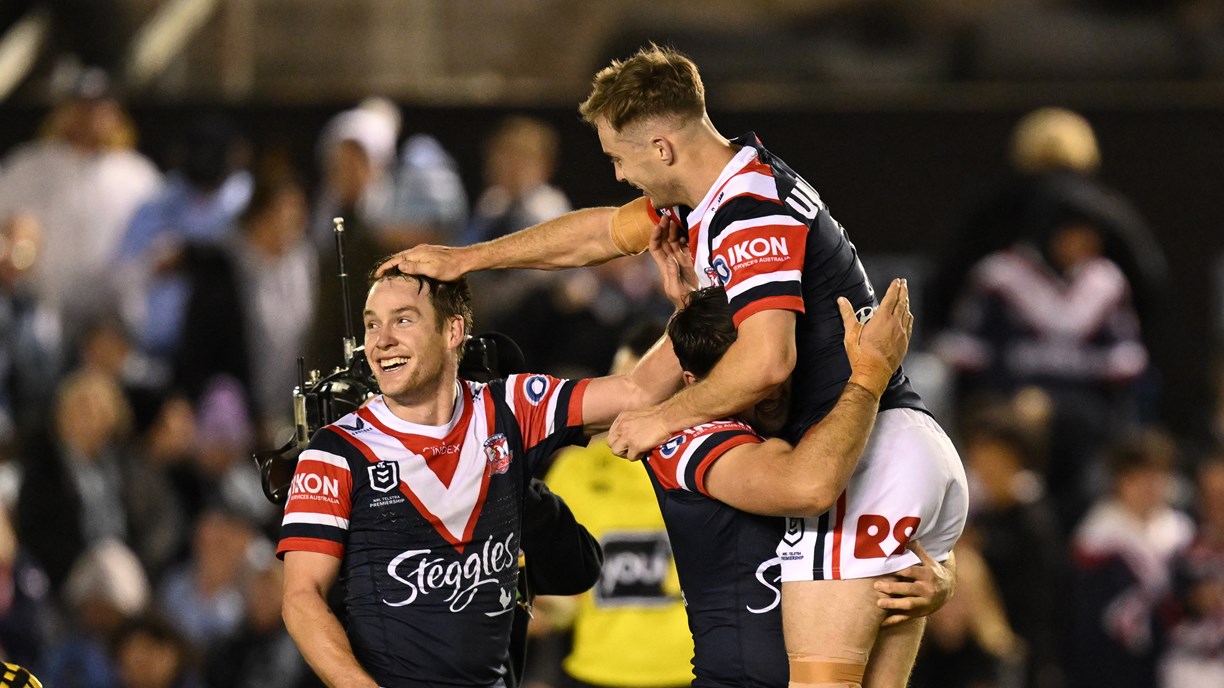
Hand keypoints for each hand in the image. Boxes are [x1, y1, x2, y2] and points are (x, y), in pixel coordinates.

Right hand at [376, 244, 469, 280]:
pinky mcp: (429, 253)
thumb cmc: (450, 267)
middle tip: (380, 275)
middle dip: (388, 265)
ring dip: (396, 264)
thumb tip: (399, 266)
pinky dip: (404, 263)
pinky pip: (412, 257)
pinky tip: (406, 268)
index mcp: (417, 254)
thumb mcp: (432, 269)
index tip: (377, 275)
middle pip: (398, 257)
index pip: (396, 260)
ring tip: (389, 272)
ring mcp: (424, 251)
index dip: (386, 267)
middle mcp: (418, 250)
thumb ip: (415, 267)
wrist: (465, 259)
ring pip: (405, 257)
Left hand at [607, 406, 673, 460]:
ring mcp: (627, 436)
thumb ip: (631, 423)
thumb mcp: (638, 415)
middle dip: (618, 447)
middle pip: (610, 442)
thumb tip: (631, 434)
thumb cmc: (658, 416)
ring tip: (636, 451)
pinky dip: (637, 457)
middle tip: (629, 449)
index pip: (612, 432)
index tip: (626, 442)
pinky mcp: (635, 446)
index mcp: (622, 417)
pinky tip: (644, 452)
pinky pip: (630, 457)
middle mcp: (622, 426)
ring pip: (616, 451)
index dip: (618, 439)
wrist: (667, 418)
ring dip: (625, 453)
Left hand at [647, 216, 696, 308]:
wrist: (695, 306)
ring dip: (676, 230)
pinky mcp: (693, 259)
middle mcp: (672, 260)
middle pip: (665, 241)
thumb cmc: (683, 301)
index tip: (658, 226)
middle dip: (665, 228)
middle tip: (668, 215)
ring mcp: (682, 259)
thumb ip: (672, 273)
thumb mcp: (675, 289)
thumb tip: (671, 258)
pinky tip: (688, 231)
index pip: (655, 248)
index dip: (655, 236)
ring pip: (676, 241)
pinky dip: (687, 237)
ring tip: (678, 219)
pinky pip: (688, 245)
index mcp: (664, 266)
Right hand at [838, 278, 911, 397]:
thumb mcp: (851, 333)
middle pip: (901, 303)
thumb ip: (847, 314)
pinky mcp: (904, 343)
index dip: (894, 288)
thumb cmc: (861, 354)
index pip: (890, 298)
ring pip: (906, 313)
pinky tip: (908, 315)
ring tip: (905, 296)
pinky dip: (909, 317)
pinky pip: (909, 325)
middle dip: (902, 291)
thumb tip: (841, 300)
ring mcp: (901, 334)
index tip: (897, 281)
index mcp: (882, 319)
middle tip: (904, 283)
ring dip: (906, 303)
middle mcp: (894, 324)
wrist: (873, 373)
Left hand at [874, 541, 955, 625]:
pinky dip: (893, 621)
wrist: (948, 590)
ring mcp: (923, 603)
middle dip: (892, 588)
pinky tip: (881, 623)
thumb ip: (917, 550)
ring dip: (893, 605)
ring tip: (879, 602)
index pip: (912, 572)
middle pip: (908, 589)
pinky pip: (905, 618)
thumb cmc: (933, 571)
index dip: (900, 571)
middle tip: (877, 585)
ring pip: (907, 605)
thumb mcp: (929, 560)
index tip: (887, 568)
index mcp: (928, 575)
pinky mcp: (919, 613)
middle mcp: (927, 590)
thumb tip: (907, 535)